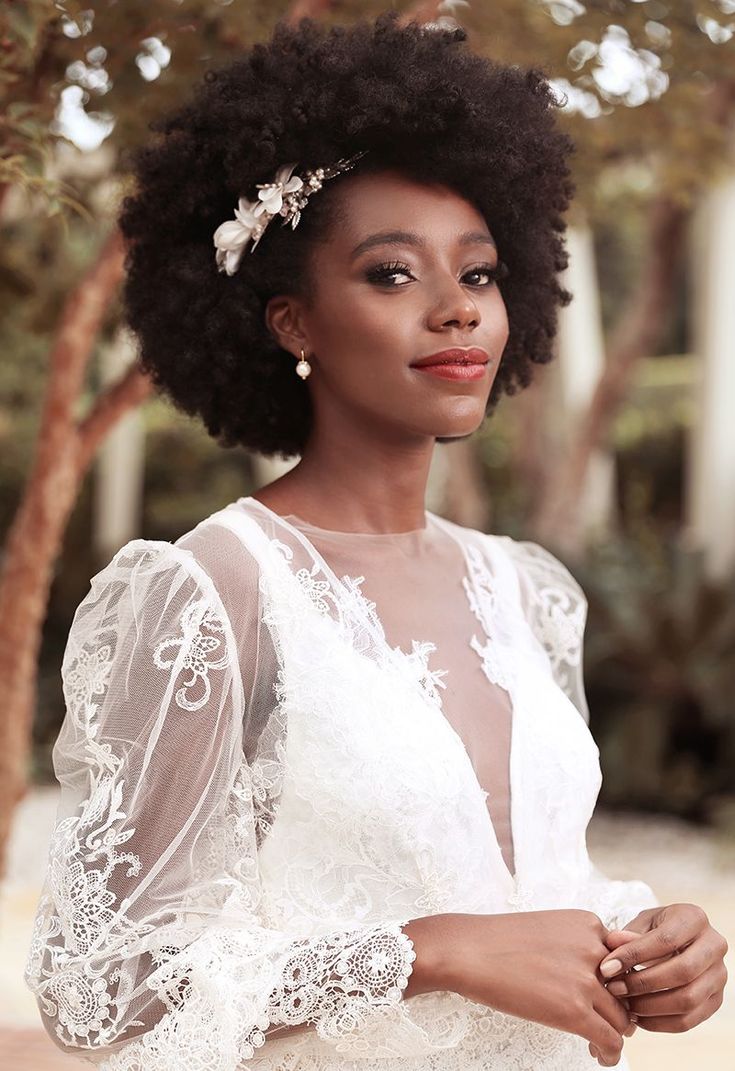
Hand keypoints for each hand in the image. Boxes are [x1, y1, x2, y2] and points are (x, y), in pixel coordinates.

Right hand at [405, 910, 633, 1066]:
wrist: (468, 950)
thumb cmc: (500, 941)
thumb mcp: (548, 928)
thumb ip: (579, 945)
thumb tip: (604, 975)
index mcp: (589, 924)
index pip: (622, 961)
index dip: (615, 983)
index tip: (603, 997)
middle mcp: (594, 948)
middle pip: (626, 990)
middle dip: (618, 1010)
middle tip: (602, 1023)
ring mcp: (585, 979)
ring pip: (622, 1018)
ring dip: (614, 1033)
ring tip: (598, 1042)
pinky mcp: (574, 1010)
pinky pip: (610, 1040)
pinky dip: (610, 1053)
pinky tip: (598, 1056)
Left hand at [599, 903, 728, 1032]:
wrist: (681, 941)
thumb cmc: (658, 928)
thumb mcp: (643, 923)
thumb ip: (629, 934)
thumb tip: (612, 943)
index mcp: (694, 919)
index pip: (666, 940)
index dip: (633, 955)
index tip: (606, 968)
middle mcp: (715, 946)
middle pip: (682, 972)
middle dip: (643, 984)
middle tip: (614, 989)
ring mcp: (719, 976)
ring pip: (687, 1000)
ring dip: (650, 1007)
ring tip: (624, 1004)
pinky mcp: (715, 1000)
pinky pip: (688, 1020)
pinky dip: (659, 1023)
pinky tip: (637, 1016)